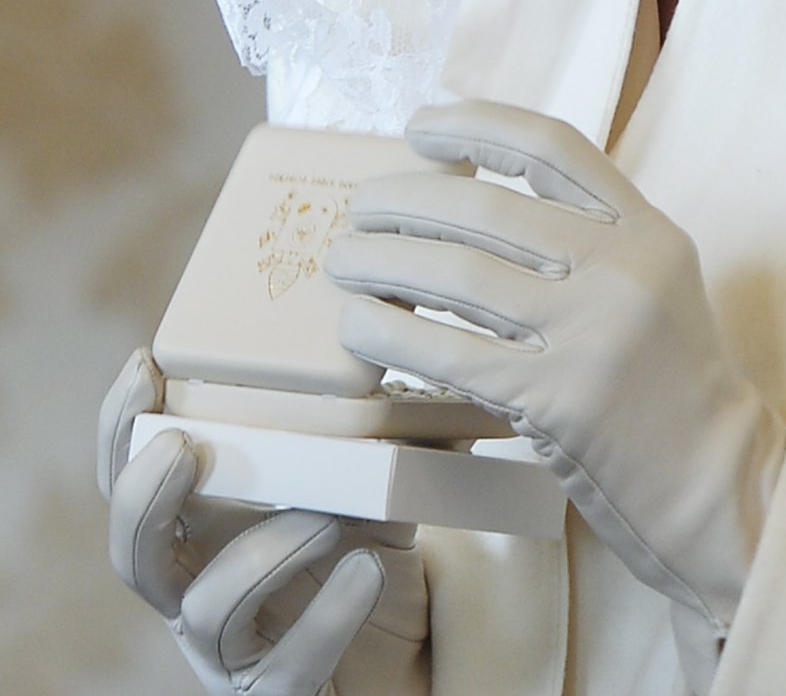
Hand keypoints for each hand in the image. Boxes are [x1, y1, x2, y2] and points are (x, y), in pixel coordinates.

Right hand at [98, 349, 427, 695]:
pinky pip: (284, 666)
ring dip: (263, 552)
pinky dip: (326, 615)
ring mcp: (231, 651)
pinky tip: (366, 570)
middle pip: (132, 553)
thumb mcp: (372, 485)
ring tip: (328, 513)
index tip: (146, 364)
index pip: (133, 478)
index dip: (123, 426)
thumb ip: (384, 427)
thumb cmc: (367, 558)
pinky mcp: (276, 695)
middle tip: (184, 445)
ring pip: (207, 609)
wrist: (408, 664)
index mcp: (203, 527)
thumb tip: (430, 355)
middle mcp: (199, 589)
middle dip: (144, 496)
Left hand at [325, 100, 785, 688]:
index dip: (476, 124)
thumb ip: (588, 238)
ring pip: (457, 273)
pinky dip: (388, 330)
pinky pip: (449, 352)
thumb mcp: (653, 284)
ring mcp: (591, 334)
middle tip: (359, 207)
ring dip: (382, 259)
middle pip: (486, 207)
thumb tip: (468, 201)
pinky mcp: (557, 401)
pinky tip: (356, 324)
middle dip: (404, 199)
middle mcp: (622, 270)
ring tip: (343, 258)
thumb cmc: (671, 385)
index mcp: (647, 230)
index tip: (420, 126)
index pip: (551, 146)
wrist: (721, 486)